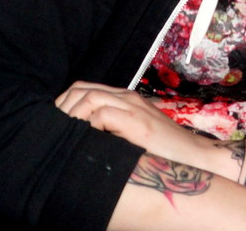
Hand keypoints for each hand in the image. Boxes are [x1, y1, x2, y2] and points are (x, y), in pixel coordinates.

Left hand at [56, 81, 209, 168]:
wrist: (194, 157)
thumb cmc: (162, 153)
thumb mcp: (130, 137)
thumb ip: (110, 131)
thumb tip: (77, 140)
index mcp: (124, 99)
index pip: (83, 89)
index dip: (63, 105)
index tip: (53, 127)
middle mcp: (127, 97)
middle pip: (81, 88)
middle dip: (61, 108)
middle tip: (51, 132)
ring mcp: (133, 107)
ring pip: (89, 97)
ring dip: (70, 116)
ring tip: (63, 137)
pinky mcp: (137, 122)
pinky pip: (102, 114)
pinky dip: (87, 126)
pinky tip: (84, 141)